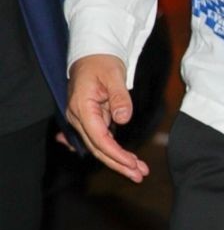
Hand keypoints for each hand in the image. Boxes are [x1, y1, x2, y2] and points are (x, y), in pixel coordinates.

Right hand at [66, 54, 149, 181]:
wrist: (92, 54)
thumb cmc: (102, 61)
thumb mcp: (114, 74)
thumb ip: (119, 97)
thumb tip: (123, 119)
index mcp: (81, 107)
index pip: (98, 137)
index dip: (115, 153)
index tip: (132, 163)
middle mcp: (78, 117)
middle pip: (98, 148)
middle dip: (118, 164)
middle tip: (139, 175)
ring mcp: (83, 120)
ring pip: (100, 146)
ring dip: (119, 161)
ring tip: (139, 171)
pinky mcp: (91, 120)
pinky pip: (102, 140)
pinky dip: (116, 151)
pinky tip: (129, 162)